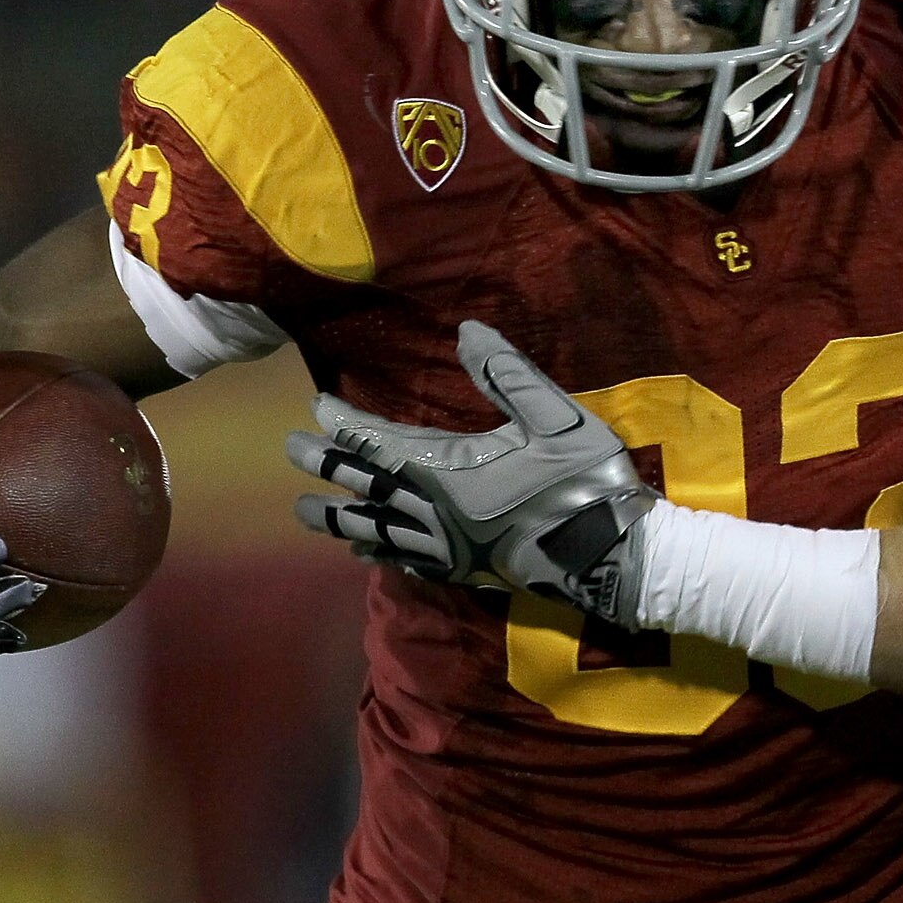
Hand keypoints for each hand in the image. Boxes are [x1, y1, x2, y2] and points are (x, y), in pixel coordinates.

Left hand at [288, 321, 654, 616]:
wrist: (613, 559)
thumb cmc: (586, 483)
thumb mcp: (556, 417)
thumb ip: (508, 374)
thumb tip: (468, 330)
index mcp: (449, 472)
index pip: (379, 442)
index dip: (345, 423)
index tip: (316, 405)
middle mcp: (435, 512)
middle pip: (365, 487)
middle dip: (326, 466)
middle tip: (290, 450)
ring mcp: (447, 547)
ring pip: (376, 530)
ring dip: (337, 518)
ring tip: (302, 511)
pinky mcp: (465, 571)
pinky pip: (406, 562)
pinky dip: (378, 553)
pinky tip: (363, 553)